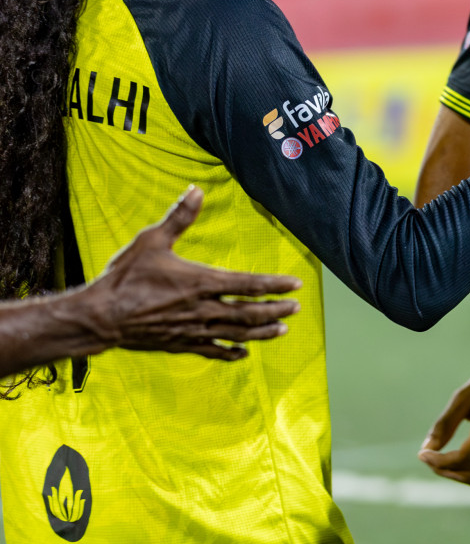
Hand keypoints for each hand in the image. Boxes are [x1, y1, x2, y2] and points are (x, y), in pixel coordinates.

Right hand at [87, 187, 300, 360]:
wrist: (99, 316)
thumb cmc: (124, 276)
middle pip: (248, 312)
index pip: (248, 285)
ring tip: (282, 330)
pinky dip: (230, 352)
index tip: (296, 285)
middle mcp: (202, 309)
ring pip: (236, 333)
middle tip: (295, 308)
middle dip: (275, 310)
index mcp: (201, 282)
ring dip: (261, 331)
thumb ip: (179, 217)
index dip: (275, 285)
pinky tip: (242, 353)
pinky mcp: (179, 343)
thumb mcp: (152, 240)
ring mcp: (192, 329)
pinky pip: (211, 350)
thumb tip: (196, 189)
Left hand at [419, 372, 469, 486]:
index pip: (461, 458)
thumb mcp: (466, 396)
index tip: (422, 454)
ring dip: (457, 472)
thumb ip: (445, 423)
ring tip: (442, 459)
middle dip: (444, 469)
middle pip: (469, 473)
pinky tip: (464, 458)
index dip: (438, 461)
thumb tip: (425, 448)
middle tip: (428, 457)